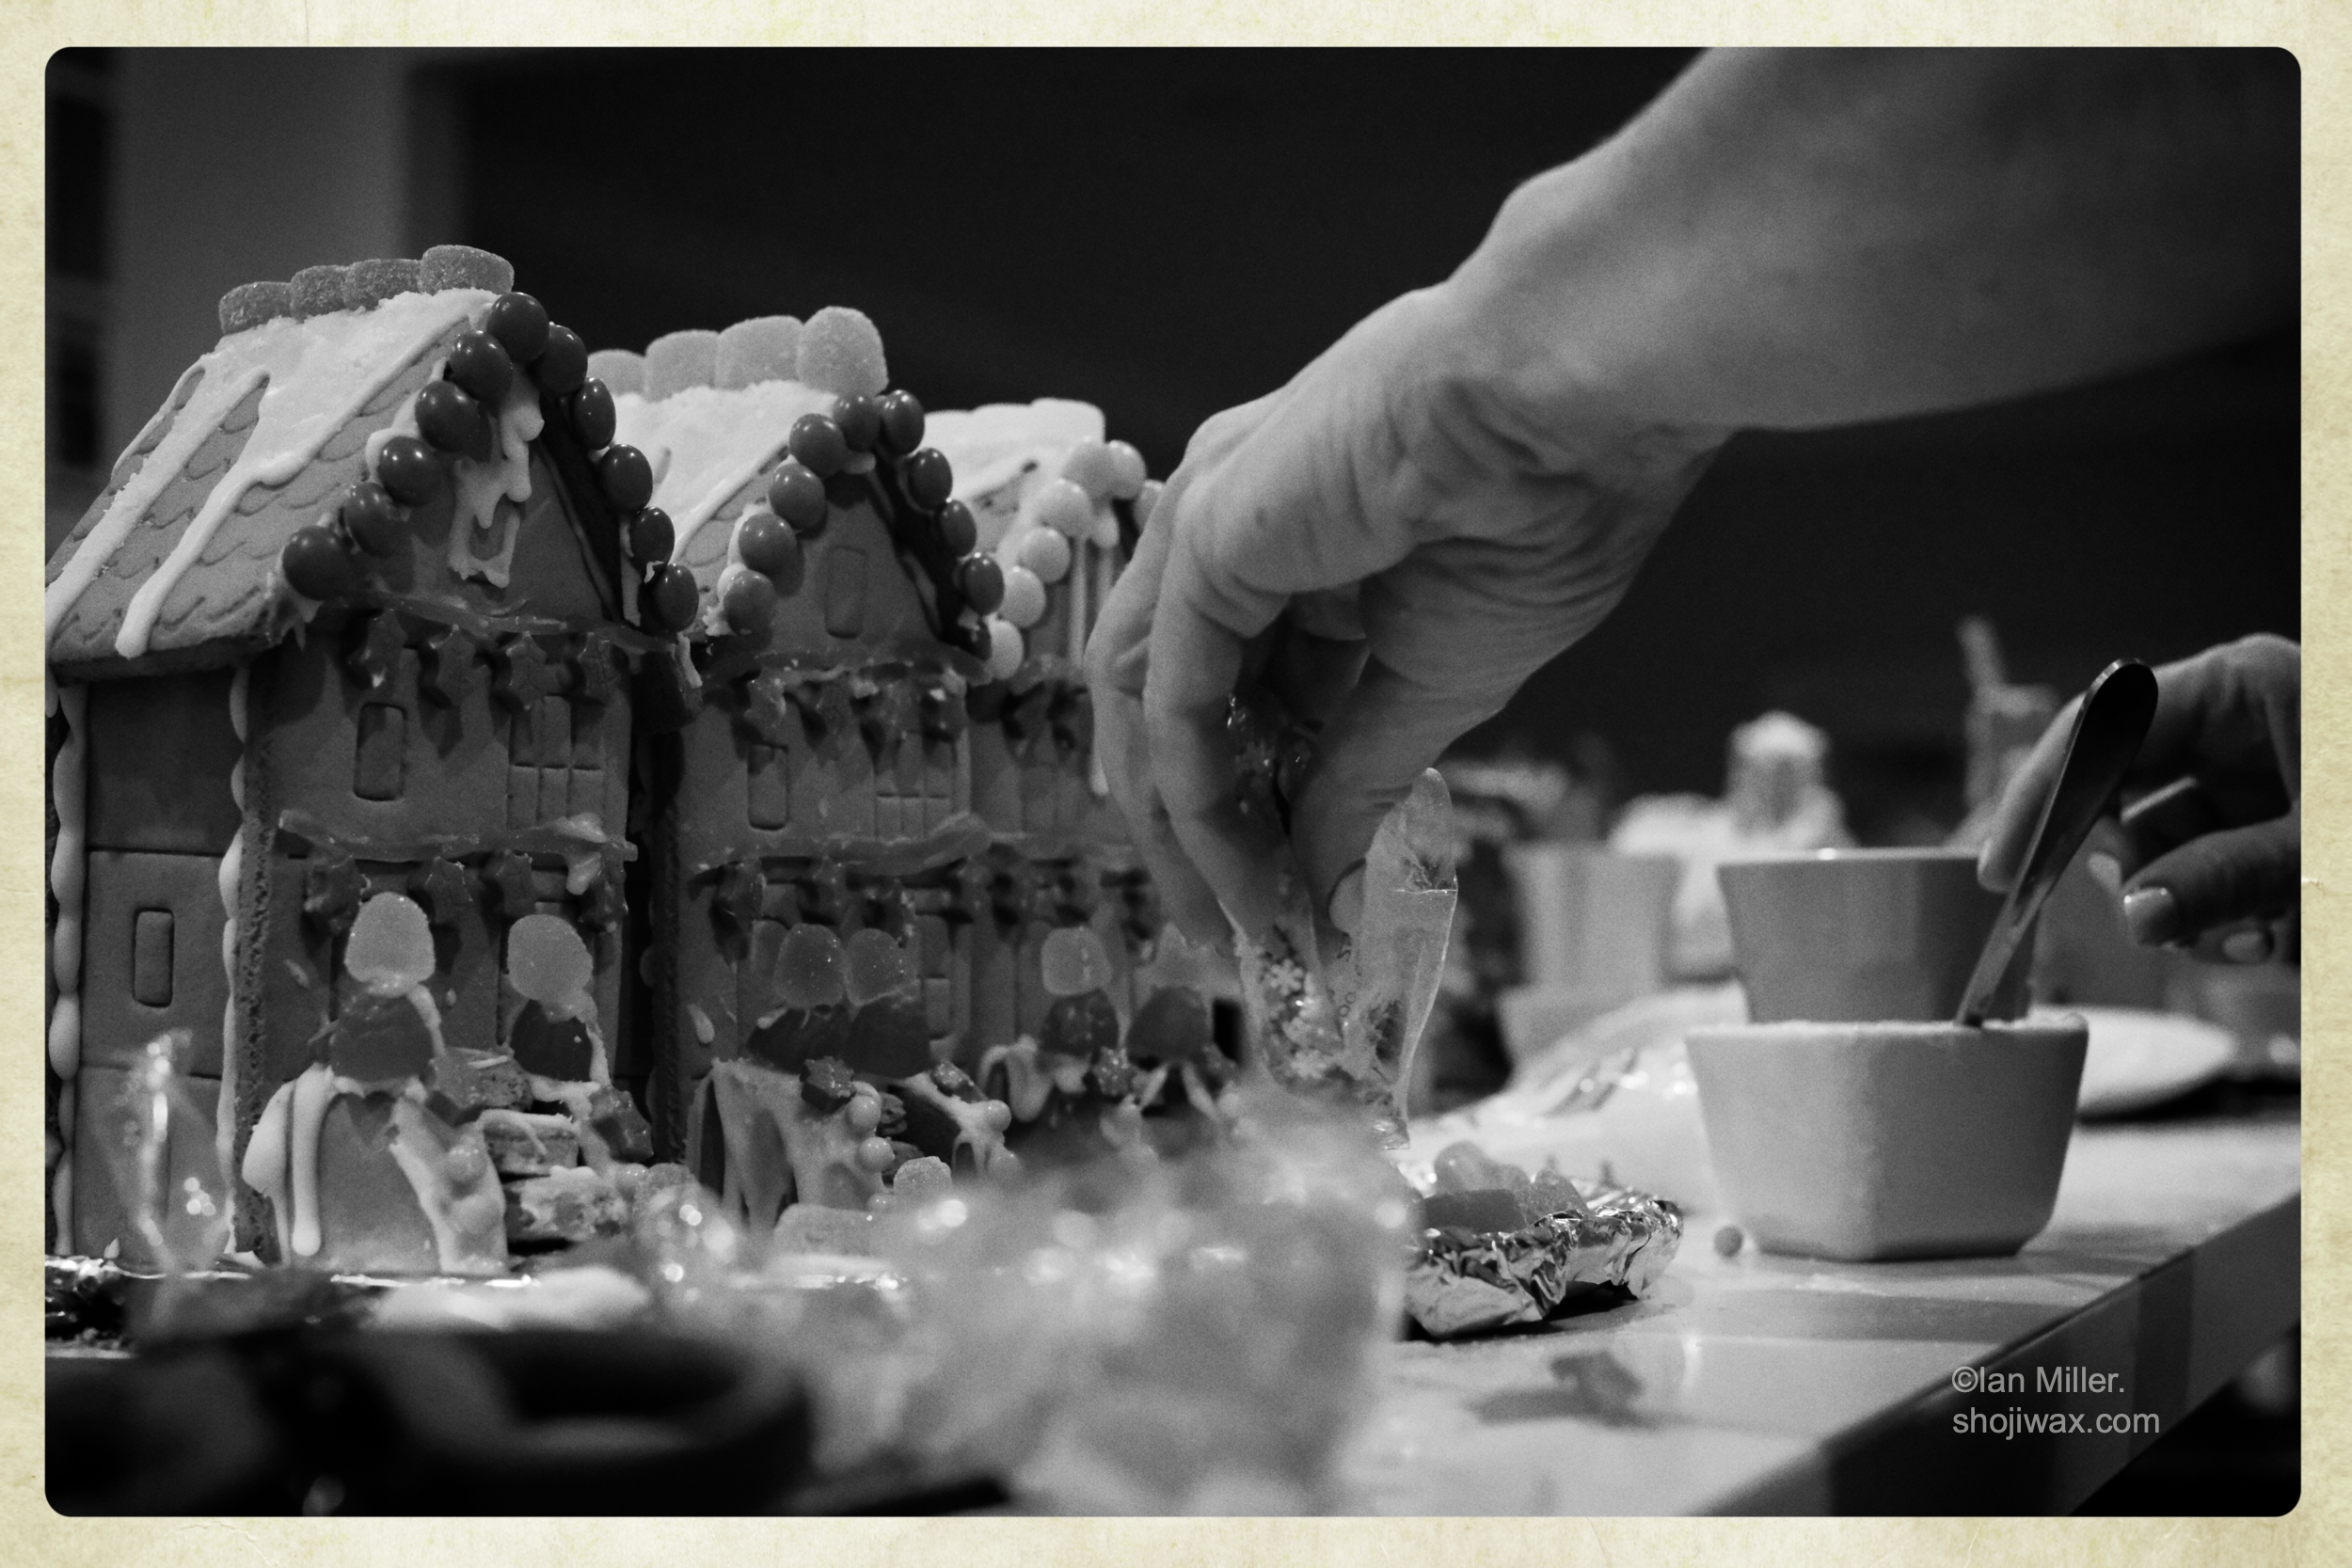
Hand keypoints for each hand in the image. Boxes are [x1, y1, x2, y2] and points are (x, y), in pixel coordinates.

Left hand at [1086, 283, 1722, 948]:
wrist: (1572, 403)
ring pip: (1151, 704)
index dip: (1254, 809)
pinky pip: (1173, 691)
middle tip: (1234, 938)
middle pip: (1175, 706)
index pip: (1241, 697)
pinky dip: (1197, 792)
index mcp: (1301, 546)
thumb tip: (1328, 893)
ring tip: (1231, 923)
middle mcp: (1234, 531)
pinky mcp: (1205, 535)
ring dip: (1183, 828)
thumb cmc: (1546, 509)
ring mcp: (1209, 524)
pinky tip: (1240, 865)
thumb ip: (1362, 780)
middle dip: (1197, 835)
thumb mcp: (1440, 681)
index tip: (1282, 908)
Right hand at [1978, 634, 2299, 961]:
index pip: (2099, 727)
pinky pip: (2206, 875)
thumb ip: (2227, 876)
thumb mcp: (2323, 845)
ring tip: (2250, 942)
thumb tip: (2136, 916)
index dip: (2041, 798)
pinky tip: (2266, 940)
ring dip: (2183, 909)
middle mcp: (2234, 726)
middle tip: (2148, 919)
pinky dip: (2221, 920)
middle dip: (2129, 870)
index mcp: (2238, 687)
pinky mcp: (2270, 828)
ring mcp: (2252, 778)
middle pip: (2123, 794)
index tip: (2004, 873)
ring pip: (2162, 847)